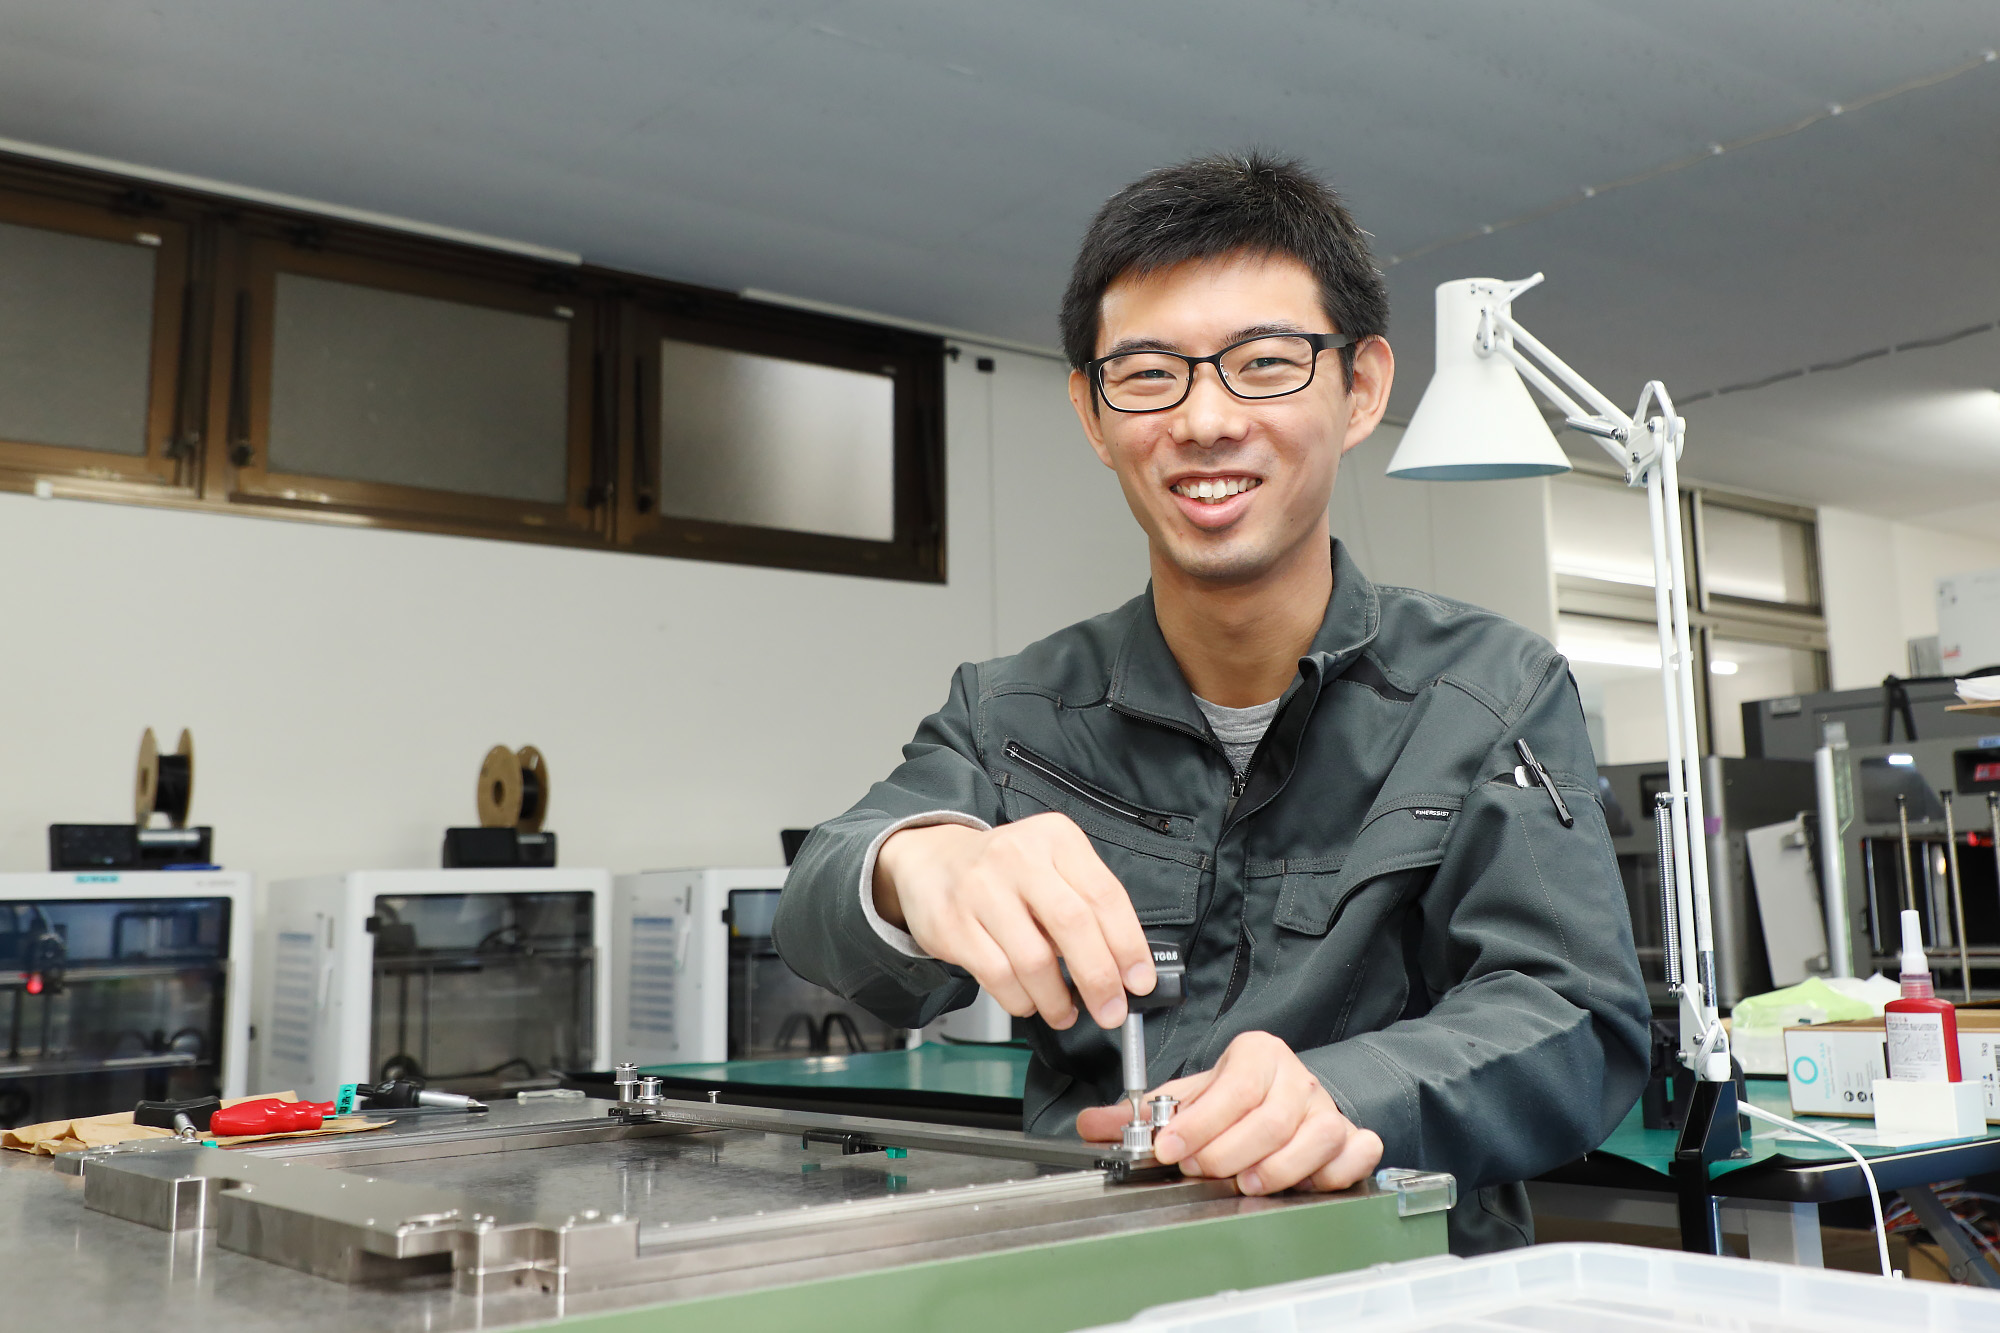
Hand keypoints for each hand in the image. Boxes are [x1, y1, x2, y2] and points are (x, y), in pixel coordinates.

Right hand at [873, 812, 1154, 1029]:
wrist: (932, 862)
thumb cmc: (1006, 873)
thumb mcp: (1052, 867)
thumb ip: (1087, 907)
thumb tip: (1124, 969)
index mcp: (1055, 839)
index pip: (1104, 895)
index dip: (1128, 945)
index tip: (1138, 981)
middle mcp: (1018, 856)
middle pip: (1073, 924)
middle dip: (1099, 978)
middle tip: (1111, 1010)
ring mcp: (981, 889)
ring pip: (1034, 959)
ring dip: (1057, 999)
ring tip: (1065, 1011)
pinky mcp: (953, 923)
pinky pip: (998, 976)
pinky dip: (1021, 1000)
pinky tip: (1029, 1002)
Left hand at [1077, 1031, 1381, 1195]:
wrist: (1285, 1093)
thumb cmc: (1236, 1097)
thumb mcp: (1188, 1096)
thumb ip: (1142, 1113)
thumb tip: (1092, 1126)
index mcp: (1257, 1055)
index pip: (1232, 1090)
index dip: (1200, 1125)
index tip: (1172, 1150)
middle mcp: (1296, 1078)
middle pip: (1272, 1119)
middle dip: (1229, 1153)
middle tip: (1202, 1170)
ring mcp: (1328, 1108)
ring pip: (1316, 1138)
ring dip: (1278, 1169)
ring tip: (1246, 1183)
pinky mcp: (1352, 1136)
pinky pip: (1357, 1152)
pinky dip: (1335, 1172)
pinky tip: (1306, 1183)